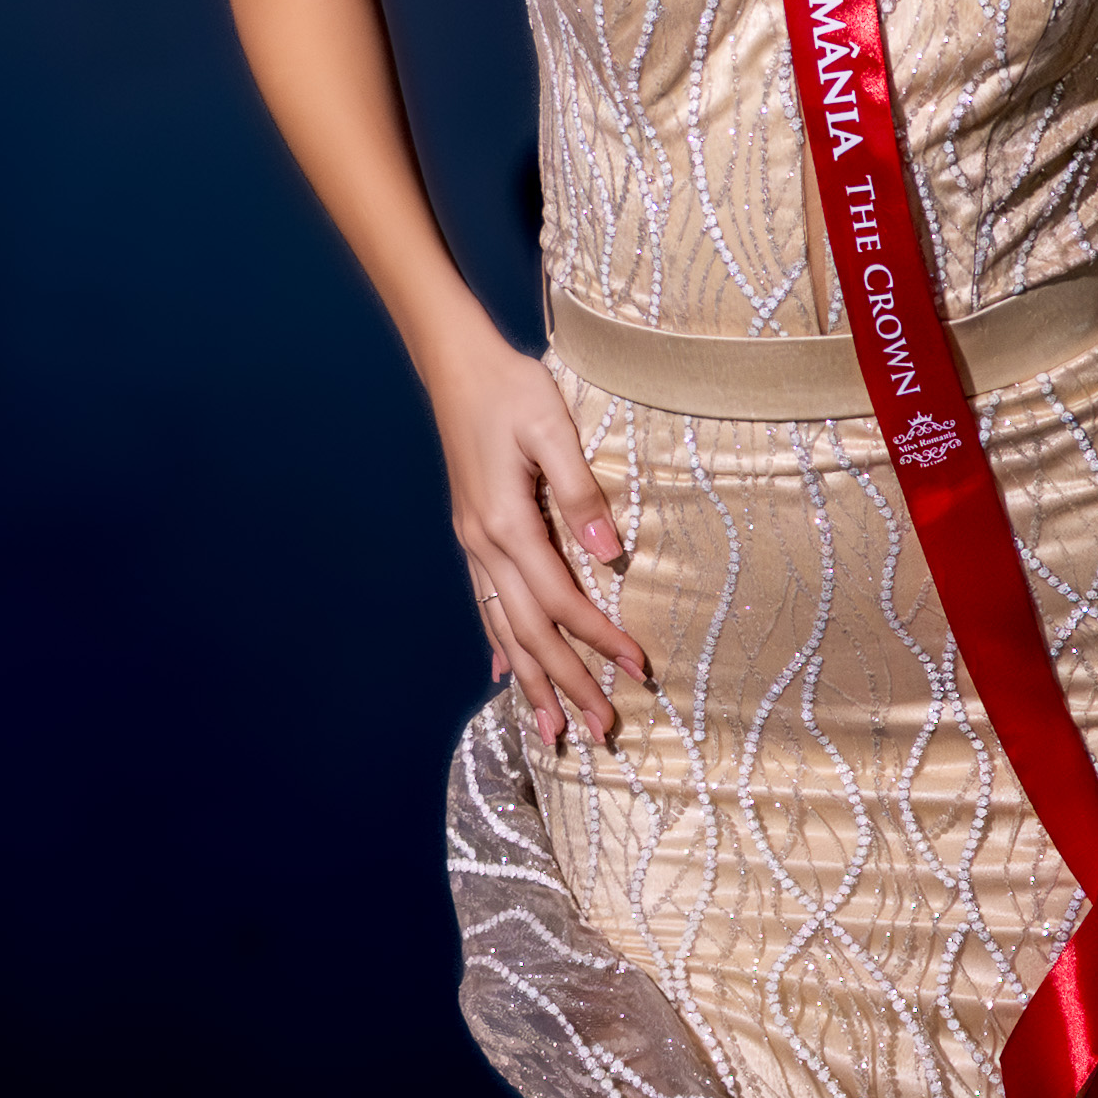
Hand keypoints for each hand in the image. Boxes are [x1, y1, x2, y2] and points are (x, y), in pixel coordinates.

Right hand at [437, 325, 650, 748]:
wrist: (458, 366)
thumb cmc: (512, 388)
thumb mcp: (553, 427)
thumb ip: (580, 491)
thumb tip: (611, 552)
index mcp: (505, 524)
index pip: (561, 601)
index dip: (600, 640)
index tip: (640, 669)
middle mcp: (483, 545)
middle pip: (530, 633)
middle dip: (567, 685)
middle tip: (601, 732)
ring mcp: (473, 545)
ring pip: (504, 630)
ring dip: (532, 683)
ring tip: (554, 729)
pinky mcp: (474, 537)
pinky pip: (488, 607)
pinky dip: (503, 647)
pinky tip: (507, 674)